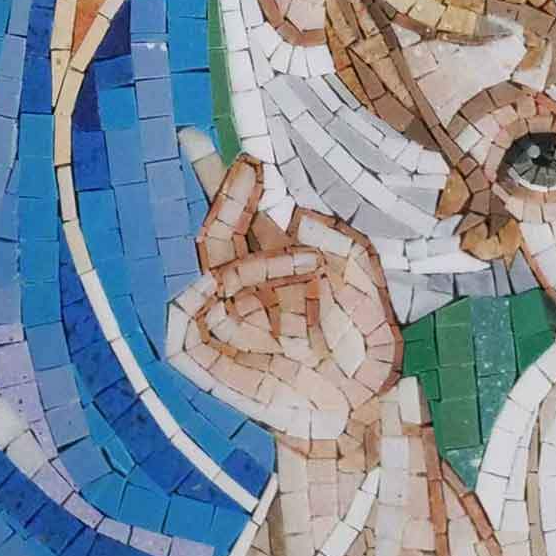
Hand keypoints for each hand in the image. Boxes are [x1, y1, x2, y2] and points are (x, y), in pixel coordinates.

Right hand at [166, 155, 400, 450]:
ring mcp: (228, 323)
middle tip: (251, 169)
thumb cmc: (369, 353)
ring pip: (211, 268)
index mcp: (280, 268)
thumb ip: (346, 246)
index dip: (225, 180)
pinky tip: (226, 283)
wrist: (364, 415)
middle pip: (220, 233)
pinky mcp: (209, 361)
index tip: (214, 141)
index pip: (244, 217)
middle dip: (228, 195)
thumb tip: (298, 214)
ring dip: (248, 258)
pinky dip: (196, 297)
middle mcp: (250, 290)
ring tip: (304, 261)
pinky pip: (183, 323)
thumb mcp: (371, 289)